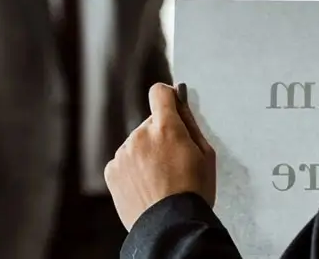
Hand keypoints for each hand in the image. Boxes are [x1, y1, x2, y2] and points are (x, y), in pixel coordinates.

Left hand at [104, 83, 215, 229]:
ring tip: (159, 180)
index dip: (167, 97)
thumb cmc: (194, 191)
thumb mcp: (206, 155)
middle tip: (173, 162)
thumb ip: (191, 124)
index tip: (171, 105)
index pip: (159, 93)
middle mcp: (140, 135)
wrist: (171, 226)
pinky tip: (146, 187)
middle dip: (160, 136)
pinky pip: (124, 162)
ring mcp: (123, 153)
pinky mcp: (111, 171)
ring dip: (145, 154)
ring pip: (136, 144)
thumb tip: (181, 103)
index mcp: (166, 127)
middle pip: (150, 124)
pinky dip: (132, 171)